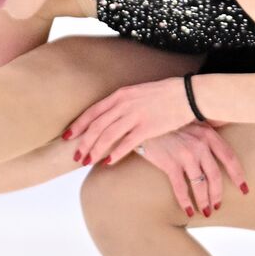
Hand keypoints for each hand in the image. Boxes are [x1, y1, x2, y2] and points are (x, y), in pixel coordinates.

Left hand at [62, 76, 198, 166]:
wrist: (187, 95)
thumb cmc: (163, 95)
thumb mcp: (137, 93)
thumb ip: (121, 104)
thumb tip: (108, 118)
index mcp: (120, 94)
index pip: (93, 112)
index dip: (78, 125)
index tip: (67, 137)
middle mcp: (124, 104)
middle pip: (97, 126)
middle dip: (83, 143)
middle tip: (76, 157)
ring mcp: (135, 115)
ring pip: (108, 136)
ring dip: (95, 150)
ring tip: (87, 162)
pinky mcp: (148, 127)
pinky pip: (127, 143)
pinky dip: (115, 153)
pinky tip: (108, 162)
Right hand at [130, 122, 248, 217]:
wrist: (143, 119)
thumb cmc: (167, 120)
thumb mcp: (191, 119)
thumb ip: (208, 126)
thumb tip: (226, 126)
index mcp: (208, 134)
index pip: (229, 157)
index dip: (238, 175)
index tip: (244, 189)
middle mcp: (199, 144)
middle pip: (215, 175)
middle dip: (218, 194)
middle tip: (217, 206)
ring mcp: (185, 154)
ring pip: (200, 184)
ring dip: (204, 201)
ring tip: (205, 211)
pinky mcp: (169, 163)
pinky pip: (181, 187)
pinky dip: (185, 201)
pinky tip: (188, 210)